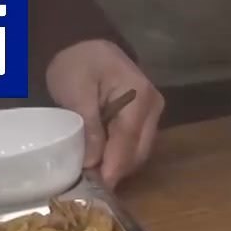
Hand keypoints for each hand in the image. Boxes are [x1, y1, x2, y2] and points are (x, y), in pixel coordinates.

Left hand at [45, 40, 165, 188]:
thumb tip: (93, 162)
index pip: (129, 139)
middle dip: (117, 170)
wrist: (83, 43)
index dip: (114, 165)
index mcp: (140, 96)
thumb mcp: (76, 91)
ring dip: (119, 165)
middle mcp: (154, 107)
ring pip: (140, 151)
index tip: (100, 186)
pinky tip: (103, 162)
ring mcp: (153, 114)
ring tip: (95, 176)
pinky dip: (120, 156)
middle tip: (92, 186)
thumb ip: (89, 126)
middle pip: (140, 150)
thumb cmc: (78, 62)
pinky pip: (136, 145)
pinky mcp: (145, 119)